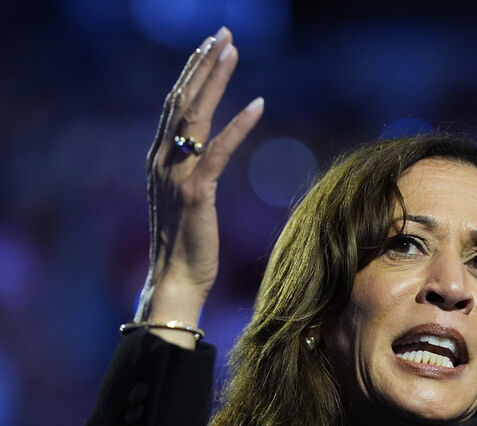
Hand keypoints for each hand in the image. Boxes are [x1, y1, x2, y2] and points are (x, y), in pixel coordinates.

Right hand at [135, 27, 262, 344]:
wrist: (175, 280)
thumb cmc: (185, 243)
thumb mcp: (184, 199)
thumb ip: (190, 170)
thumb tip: (203, 152)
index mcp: (159, 160)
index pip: (174, 106)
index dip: (191, 73)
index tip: (208, 47)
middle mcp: (162, 161)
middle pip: (182, 100)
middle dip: (202, 63)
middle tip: (221, 34)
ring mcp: (176, 175)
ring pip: (195, 116)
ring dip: (215, 79)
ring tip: (231, 49)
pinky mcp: (196, 192)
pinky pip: (218, 151)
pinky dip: (238, 125)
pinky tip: (258, 103)